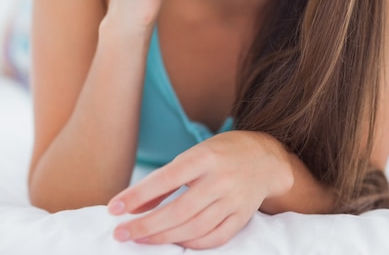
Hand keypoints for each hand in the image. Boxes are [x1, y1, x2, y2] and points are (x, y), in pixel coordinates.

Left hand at [108, 131, 293, 249]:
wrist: (266, 157)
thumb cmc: (222, 153)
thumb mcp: (194, 154)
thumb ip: (166, 180)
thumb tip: (132, 205)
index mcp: (205, 157)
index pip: (166, 178)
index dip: (139, 195)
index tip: (115, 208)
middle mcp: (220, 179)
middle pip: (179, 210)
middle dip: (146, 225)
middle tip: (121, 233)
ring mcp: (233, 200)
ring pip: (194, 227)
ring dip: (163, 237)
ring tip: (140, 238)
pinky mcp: (242, 217)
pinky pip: (214, 237)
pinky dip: (192, 244)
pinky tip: (174, 243)